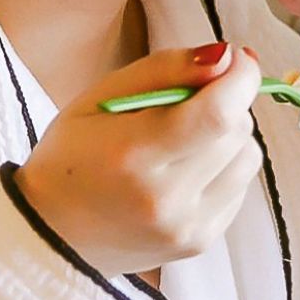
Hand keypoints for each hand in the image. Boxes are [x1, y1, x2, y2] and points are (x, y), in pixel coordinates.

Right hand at [14, 43, 262, 276]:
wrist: (51, 233)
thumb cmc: (71, 155)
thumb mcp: (101, 96)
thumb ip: (166, 69)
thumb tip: (227, 57)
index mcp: (134, 155)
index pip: (218, 113)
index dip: (240, 78)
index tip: (235, 60)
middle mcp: (166, 199)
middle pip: (237, 131)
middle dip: (227, 102)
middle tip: (191, 101)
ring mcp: (187, 227)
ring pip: (248, 158)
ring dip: (229, 136)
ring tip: (186, 139)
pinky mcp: (201, 242)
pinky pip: (240, 187)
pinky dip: (224, 168)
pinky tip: (186, 170)